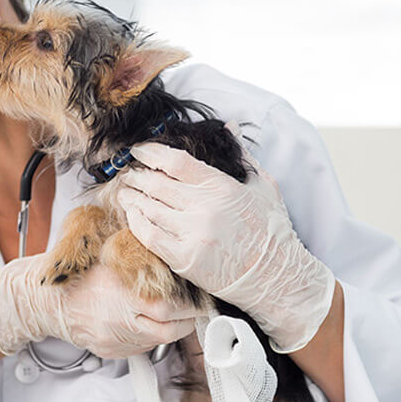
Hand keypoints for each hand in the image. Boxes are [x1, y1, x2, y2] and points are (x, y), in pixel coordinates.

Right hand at [0, 254, 203, 358]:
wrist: (47, 303)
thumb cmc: (76, 276)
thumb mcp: (108, 256)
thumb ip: (138, 256)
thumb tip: (171, 251)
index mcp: (122, 294)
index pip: (169, 306)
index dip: (189, 303)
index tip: (198, 295)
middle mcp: (120, 321)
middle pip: (170, 329)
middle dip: (186, 319)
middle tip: (193, 307)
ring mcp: (116, 340)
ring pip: (159, 342)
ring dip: (170, 328)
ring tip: (172, 313)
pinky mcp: (112, 352)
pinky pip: (141, 349)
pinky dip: (150, 336)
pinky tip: (145, 322)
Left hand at [114, 123, 335, 352]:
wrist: (275, 275)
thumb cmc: (271, 230)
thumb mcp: (264, 185)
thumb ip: (242, 155)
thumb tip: (230, 126)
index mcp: (221, 186)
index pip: (176, 161)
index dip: (152, 152)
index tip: (139, 151)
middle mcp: (204, 208)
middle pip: (156, 183)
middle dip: (137, 176)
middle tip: (128, 174)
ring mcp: (193, 234)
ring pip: (149, 209)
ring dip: (132, 198)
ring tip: (124, 193)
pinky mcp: (185, 259)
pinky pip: (149, 236)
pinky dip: (136, 223)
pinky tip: (132, 216)